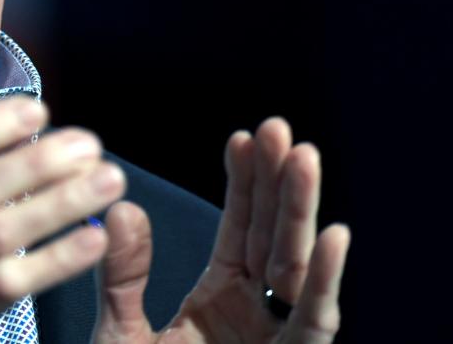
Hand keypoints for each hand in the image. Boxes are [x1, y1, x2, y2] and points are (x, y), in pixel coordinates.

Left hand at [93, 118, 350, 343]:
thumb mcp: (119, 332)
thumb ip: (122, 275)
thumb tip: (121, 207)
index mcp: (221, 299)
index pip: (240, 229)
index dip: (245, 184)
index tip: (243, 136)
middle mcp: (256, 316)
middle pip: (274, 239)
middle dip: (278, 186)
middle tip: (280, 130)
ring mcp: (274, 343)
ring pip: (296, 269)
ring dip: (302, 214)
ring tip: (302, 157)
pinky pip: (312, 325)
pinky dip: (324, 281)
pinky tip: (333, 233)